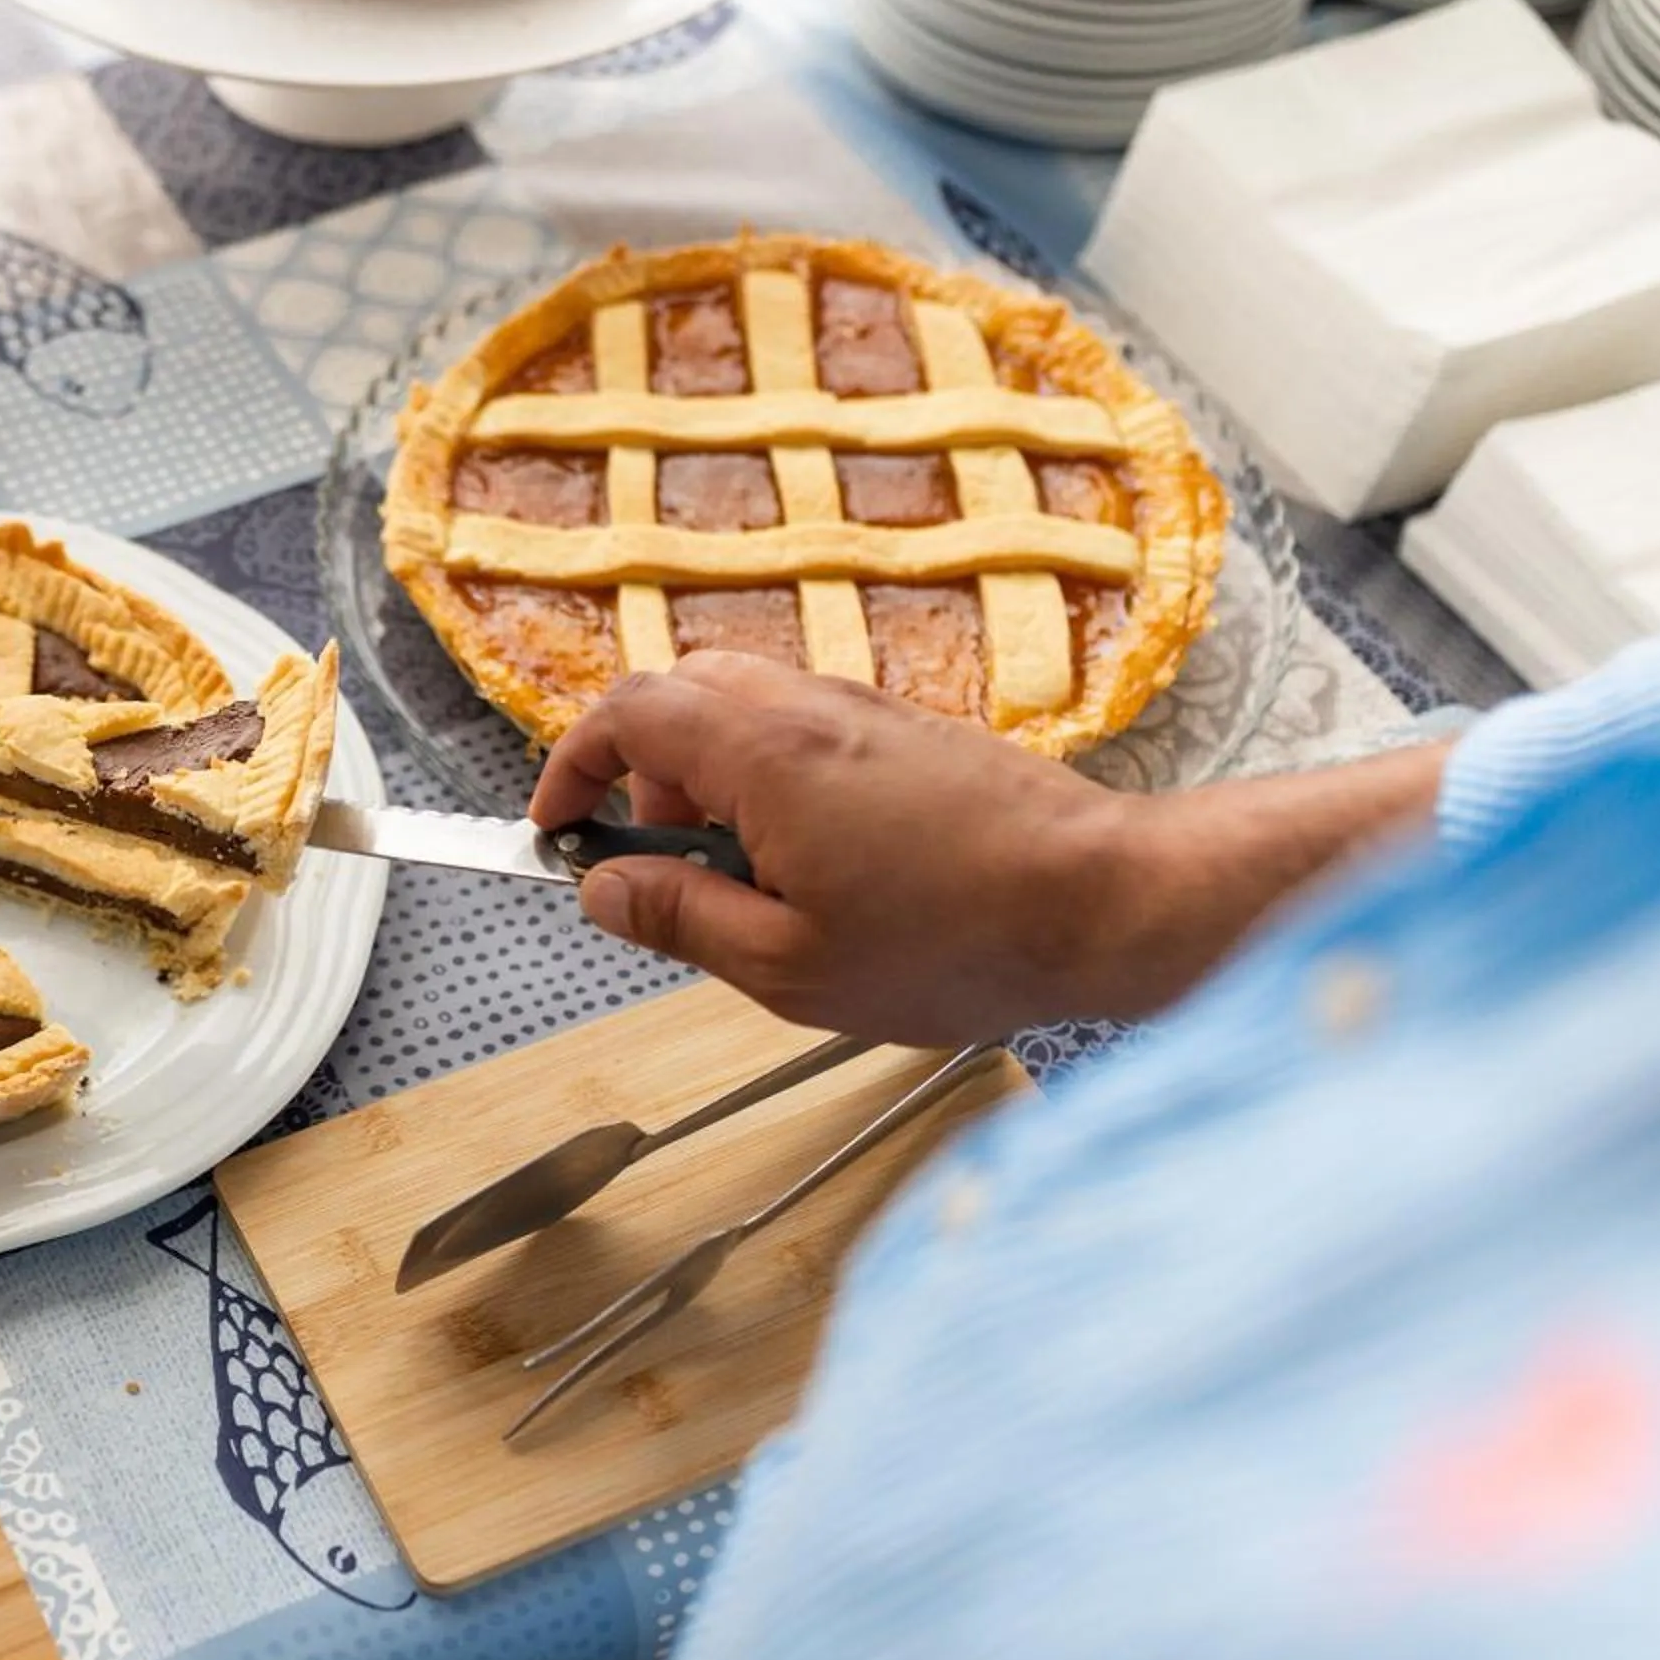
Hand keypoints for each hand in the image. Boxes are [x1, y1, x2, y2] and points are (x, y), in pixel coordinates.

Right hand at [529, 654, 1443, 1042]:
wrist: (1102, 901)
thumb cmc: (959, 939)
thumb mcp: (784, 966)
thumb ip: (677, 919)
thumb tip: (606, 890)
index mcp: (762, 753)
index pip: (625, 712)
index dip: (571, 766)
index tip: (558, 827)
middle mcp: (811, 707)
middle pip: (679, 692)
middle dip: (640, 773)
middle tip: (656, 862)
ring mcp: (866, 710)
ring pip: (744, 707)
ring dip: (710, 779)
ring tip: (744, 879)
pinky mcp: (909, 732)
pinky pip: (805, 729)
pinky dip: (772, 781)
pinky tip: (815, 868)